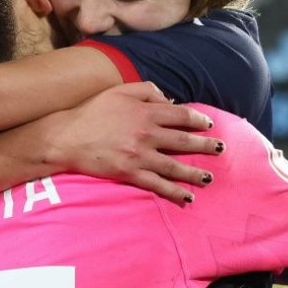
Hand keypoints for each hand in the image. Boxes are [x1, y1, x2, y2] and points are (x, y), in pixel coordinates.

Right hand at [51, 82, 223, 205]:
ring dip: (195, 172)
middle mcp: (147, 133)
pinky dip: (175, 192)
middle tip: (221, 149)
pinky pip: (158, 184)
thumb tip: (170, 101)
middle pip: (184, 140)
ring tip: (209, 177)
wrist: (66, 137)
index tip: (208, 125)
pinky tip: (188, 197)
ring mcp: (140, 155)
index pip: (180, 115)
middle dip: (206, 145)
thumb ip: (147, 90)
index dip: (198, 120)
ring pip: (175, 165)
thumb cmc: (92, 111)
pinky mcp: (130, 173)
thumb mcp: (119, 91)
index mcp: (146, 111)